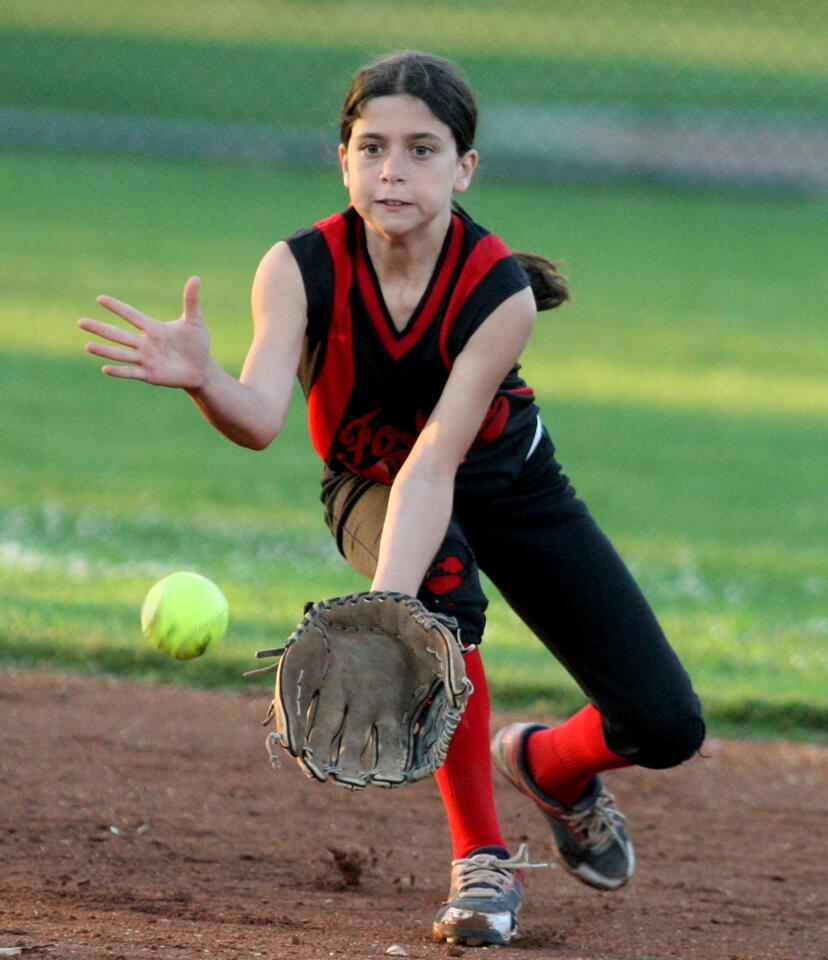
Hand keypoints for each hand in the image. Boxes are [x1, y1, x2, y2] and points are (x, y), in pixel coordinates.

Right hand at [79, 276, 211, 388]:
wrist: (202, 369)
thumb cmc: (197, 344)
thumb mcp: (194, 321)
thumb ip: (191, 301)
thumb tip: (196, 278)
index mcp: (153, 328)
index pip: (131, 315)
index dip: (117, 307)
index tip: (100, 298)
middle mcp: (145, 343)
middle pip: (119, 334)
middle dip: (100, 328)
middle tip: (80, 321)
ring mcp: (146, 360)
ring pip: (121, 353)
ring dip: (105, 350)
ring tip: (87, 346)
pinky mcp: (150, 375)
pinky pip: (132, 372)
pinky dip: (120, 371)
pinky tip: (105, 368)